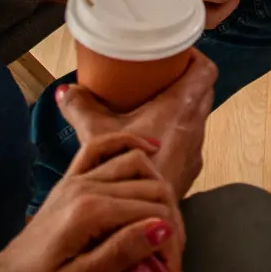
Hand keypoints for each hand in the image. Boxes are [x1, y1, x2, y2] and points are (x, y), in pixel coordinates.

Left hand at [0, 134, 181, 271]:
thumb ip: (121, 253)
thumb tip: (163, 227)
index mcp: (90, 212)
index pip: (153, 213)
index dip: (171, 242)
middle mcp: (85, 186)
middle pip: (150, 188)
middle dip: (171, 219)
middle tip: (173, 255)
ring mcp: (76, 179)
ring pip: (136, 164)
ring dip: (159, 187)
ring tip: (167, 221)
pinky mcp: (70, 180)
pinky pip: (102, 147)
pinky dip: (129, 143)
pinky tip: (151, 149)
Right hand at [56, 51, 215, 195]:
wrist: (143, 218)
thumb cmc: (127, 173)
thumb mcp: (97, 135)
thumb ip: (81, 108)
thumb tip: (65, 90)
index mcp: (180, 108)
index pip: (205, 71)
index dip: (194, 57)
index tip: (174, 53)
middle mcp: (195, 126)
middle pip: (203, 91)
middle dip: (186, 79)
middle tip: (160, 74)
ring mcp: (196, 149)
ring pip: (197, 117)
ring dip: (182, 107)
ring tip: (154, 103)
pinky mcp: (190, 169)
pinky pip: (190, 140)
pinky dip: (177, 132)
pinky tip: (153, 138)